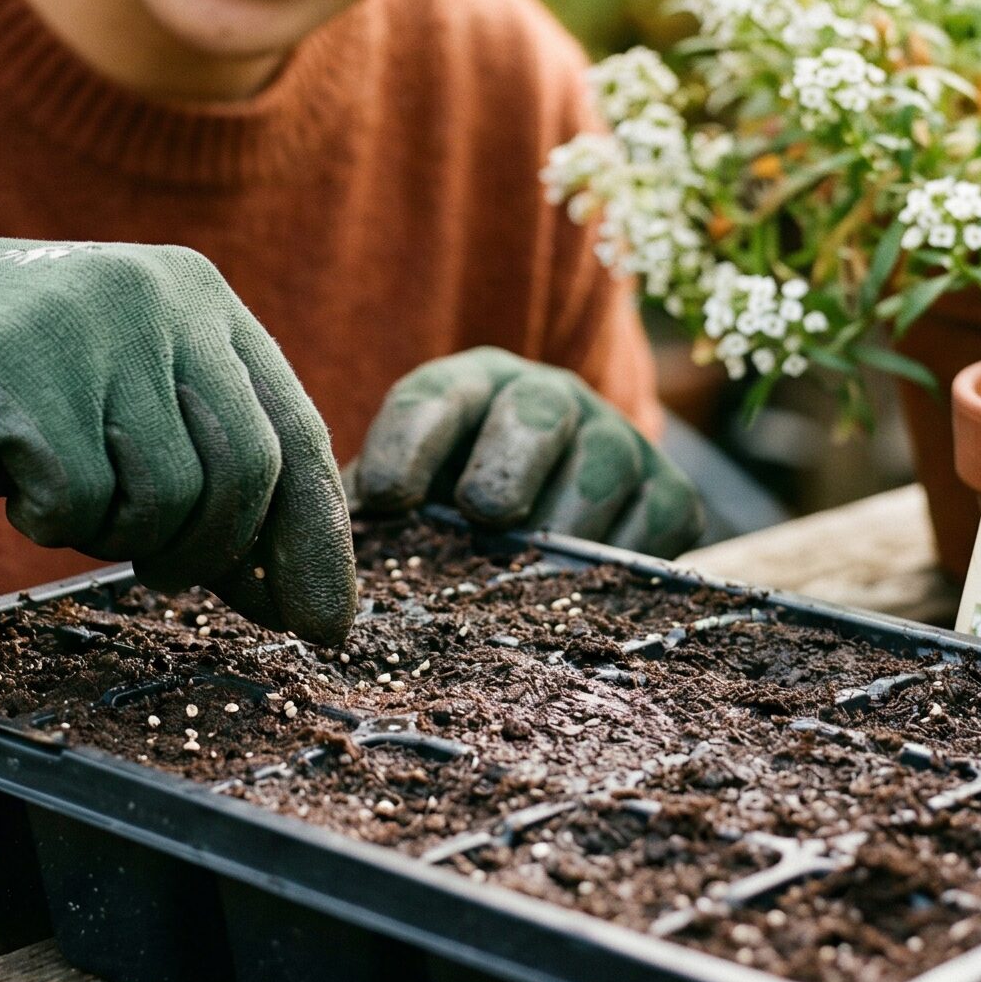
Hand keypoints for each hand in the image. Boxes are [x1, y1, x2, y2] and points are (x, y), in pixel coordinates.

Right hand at [0, 230, 355, 642]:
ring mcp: (89, 327)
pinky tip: (10, 480)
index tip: (323, 622)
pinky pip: (79, 504)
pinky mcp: (20, 371)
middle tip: (156, 572)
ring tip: (61, 496)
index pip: (294, 430)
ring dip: (116, 534)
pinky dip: (46, 521)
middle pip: (245, 473)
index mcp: (197, 296)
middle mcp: (157, 296)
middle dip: (210, 552)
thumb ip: (202, 457)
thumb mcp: (116, 397)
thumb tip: (291, 590)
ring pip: (168, 499)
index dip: (316, 536)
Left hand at [349, 346, 703, 557]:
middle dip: (510, 456)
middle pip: (534, 410)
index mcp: (463, 392)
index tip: (384, 497)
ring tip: (535, 567)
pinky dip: (627, 552)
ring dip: (568, 516)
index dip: (407, 442)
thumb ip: (367, 527)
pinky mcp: (667, 489)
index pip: (431, 400)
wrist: (557, 520)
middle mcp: (543, 400)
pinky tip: (594, 590)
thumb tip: (313, 581)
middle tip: (484, 509)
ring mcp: (613, 439)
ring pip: (605, 459)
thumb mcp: (404, 505)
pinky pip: (659, 513)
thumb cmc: (451, 517)